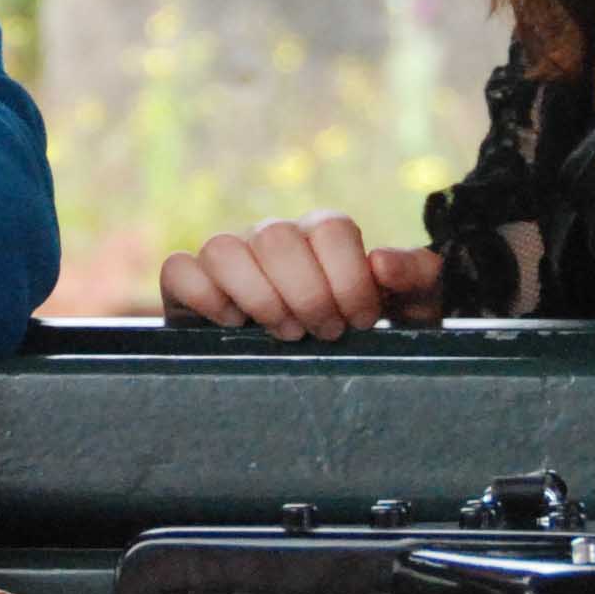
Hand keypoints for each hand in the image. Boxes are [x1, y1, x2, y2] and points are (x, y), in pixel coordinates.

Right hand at [157, 213, 439, 339]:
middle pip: (276, 236)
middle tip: (324, 332)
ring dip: (259, 298)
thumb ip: (415, 279)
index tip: (360, 321)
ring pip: (223, 248)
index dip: (348, 278)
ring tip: (285, 333)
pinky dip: (205, 297)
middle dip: (307, 294)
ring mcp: (227, 257)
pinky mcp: (188, 284)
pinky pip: (178, 269)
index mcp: (322, 234)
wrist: (319, 366)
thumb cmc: (362, 334)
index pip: (330, 227)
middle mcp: (271, 237)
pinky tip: (234, 325)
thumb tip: (382, 262)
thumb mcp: (409, 311)